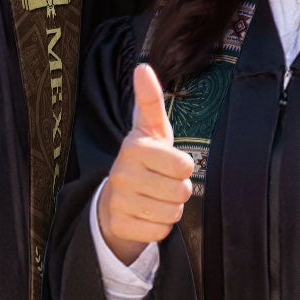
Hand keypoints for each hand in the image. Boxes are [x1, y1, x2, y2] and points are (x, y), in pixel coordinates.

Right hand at [96, 63, 193, 264]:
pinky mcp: (119, 225)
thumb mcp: (151, 130)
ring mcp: (118, 201)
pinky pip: (160, 232)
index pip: (184, 165)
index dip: (184, 167)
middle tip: (163, 183)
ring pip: (172, 213)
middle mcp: (122, 173)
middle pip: (181, 191)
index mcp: (134, 147)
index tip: (170, 163)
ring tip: (155, 198)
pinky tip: (147, 215)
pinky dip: (159, 226)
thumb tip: (143, 67)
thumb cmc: (145, 159)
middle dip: (179, 190)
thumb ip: (150, 100)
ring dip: (170, 208)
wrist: (116, 198)